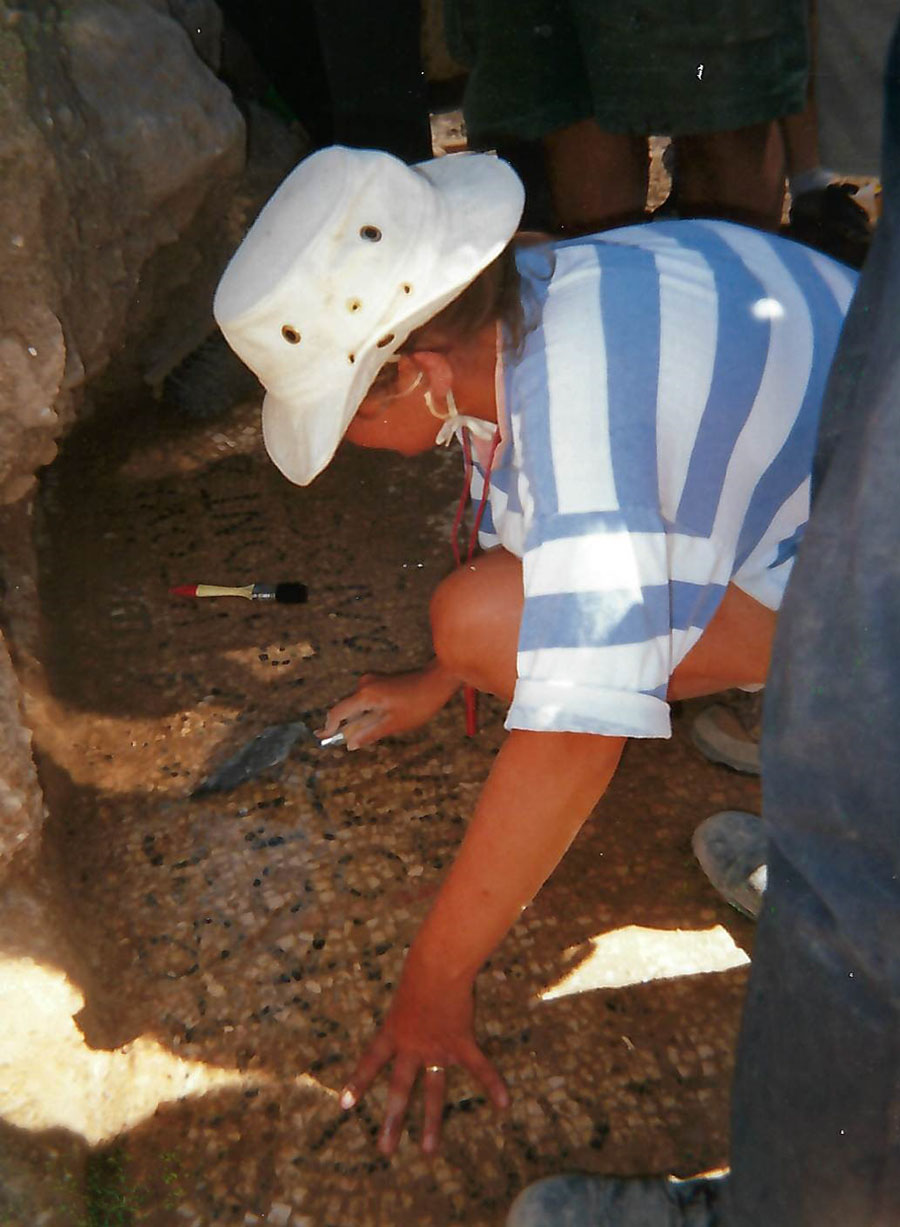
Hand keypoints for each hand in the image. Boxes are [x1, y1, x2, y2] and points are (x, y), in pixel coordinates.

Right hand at [317, 662, 459, 749]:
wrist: (438, 680)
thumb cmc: (418, 703)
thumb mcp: (394, 724)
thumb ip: (369, 734)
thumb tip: (350, 745)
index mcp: (365, 695)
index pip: (337, 711)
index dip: (329, 727)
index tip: (323, 738)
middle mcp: (364, 684)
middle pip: (348, 709)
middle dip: (348, 726)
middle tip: (351, 742)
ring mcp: (372, 681)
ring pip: (359, 706)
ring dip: (362, 720)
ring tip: (381, 729)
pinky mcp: (380, 681)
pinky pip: (368, 700)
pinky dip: (370, 712)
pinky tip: (386, 720)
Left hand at [338, 962, 508, 1154]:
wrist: (439, 965)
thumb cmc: (421, 967)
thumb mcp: (405, 990)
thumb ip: (409, 1009)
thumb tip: (417, 1010)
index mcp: (393, 1030)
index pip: (371, 1060)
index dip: (358, 1082)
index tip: (344, 1105)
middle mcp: (411, 1046)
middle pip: (400, 1089)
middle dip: (393, 1120)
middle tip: (385, 1150)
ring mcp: (436, 1048)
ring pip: (433, 1091)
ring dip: (431, 1122)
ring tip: (428, 1151)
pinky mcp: (461, 1043)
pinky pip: (479, 1068)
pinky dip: (493, 1084)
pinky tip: (503, 1103)